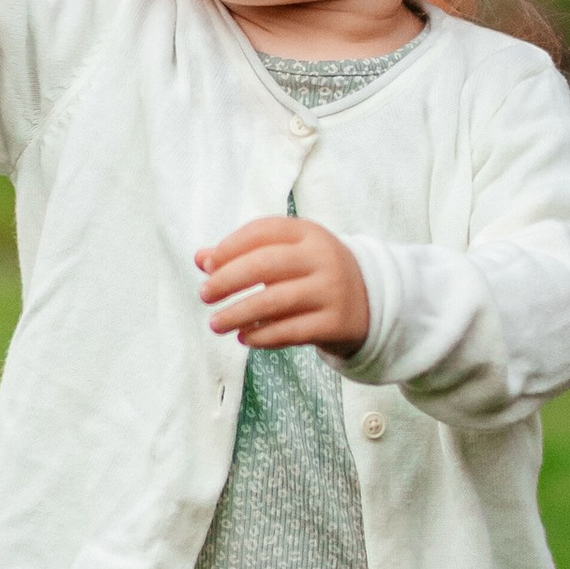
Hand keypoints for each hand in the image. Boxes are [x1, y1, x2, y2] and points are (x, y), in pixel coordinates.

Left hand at [196, 216, 368, 353]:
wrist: (368, 301)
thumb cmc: (312, 273)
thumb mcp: (286, 255)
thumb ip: (244, 254)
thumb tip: (200, 258)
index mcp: (309, 232)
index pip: (263, 231)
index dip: (230, 247)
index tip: (208, 266)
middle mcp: (323, 257)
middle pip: (265, 265)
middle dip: (228, 280)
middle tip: (204, 295)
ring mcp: (331, 290)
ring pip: (274, 301)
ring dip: (238, 313)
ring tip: (216, 323)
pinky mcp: (335, 322)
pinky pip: (290, 331)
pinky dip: (261, 335)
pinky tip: (244, 337)